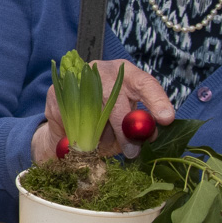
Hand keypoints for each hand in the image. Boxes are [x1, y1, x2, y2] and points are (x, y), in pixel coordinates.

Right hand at [32, 60, 173, 163]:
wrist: (69, 121)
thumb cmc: (107, 121)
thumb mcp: (127, 123)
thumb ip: (139, 127)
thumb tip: (149, 135)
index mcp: (127, 75)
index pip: (145, 83)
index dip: (156, 100)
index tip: (165, 119)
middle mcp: (103, 70)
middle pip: (115, 98)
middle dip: (124, 129)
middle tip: (131, 151)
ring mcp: (77, 78)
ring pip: (91, 110)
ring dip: (99, 134)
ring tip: (102, 144)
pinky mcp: (56, 91)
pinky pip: (71, 119)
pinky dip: (78, 134)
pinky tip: (81, 137)